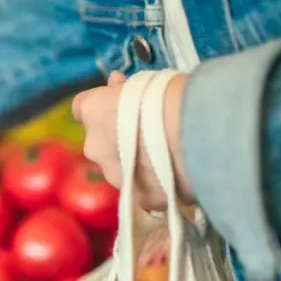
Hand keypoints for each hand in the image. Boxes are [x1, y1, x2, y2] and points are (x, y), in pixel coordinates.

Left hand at [71, 70, 195, 209]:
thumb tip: (115, 84)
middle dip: (119, 138)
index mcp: (93, 112)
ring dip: (135, 164)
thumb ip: (123, 89)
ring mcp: (113, 176)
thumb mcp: (143, 82)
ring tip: (168, 157)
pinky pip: (143, 190)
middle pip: (101, 142)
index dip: (102, 107)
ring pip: (120, 169)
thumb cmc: (172, 96)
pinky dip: (155, 184)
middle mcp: (94, 147)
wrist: (196, 134)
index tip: (118, 104)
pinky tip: (177, 176)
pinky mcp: (138, 199)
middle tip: (151, 133)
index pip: (83, 108)